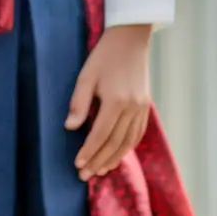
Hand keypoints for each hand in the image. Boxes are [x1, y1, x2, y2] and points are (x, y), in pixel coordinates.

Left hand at [68, 24, 153, 181]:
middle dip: (99, 161)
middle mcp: (132, 108)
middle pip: (115, 143)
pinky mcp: (146, 107)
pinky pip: (137, 134)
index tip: (78, 164)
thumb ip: (78, 103)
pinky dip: (127, 148)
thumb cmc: (104, 56)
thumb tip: (71, 127)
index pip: (100, 134)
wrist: (131, 39)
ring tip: (100, 171)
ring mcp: (141, 109)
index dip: (88, 151)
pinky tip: (117, 156)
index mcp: (116, 100)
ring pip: (128, 142)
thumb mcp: (86, 76)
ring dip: (114, 159)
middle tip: (85, 176)